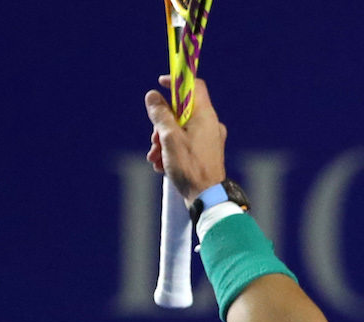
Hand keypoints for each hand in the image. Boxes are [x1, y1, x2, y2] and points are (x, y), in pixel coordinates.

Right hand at [145, 76, 227, 205]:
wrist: (207, 197)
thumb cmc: (190, 167)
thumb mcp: (169, 138)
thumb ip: (160, 114)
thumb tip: (153, 96)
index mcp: (205, 115)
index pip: (194, 86)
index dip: (176, 82)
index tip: (160, 85)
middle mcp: (210, 125)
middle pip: (182, 110)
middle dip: (162, 123)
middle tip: (154, 140)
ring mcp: (209, 140)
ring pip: (181, 129)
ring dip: (163, 140)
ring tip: (155, 157)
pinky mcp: (206, 153)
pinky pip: (186, 143)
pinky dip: (172, 150)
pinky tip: (161, 165)